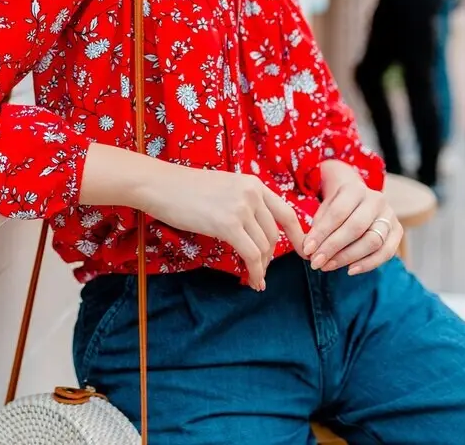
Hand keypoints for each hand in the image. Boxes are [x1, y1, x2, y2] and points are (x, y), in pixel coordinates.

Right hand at [138, 166, 306, 291]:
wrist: (161, 185)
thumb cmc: (185, 189)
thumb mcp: (224, 187)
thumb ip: (244, 201)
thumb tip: (257, 226)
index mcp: (254, 183)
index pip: (286, 213)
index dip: (298, 236)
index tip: (303, 252)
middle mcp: (252, 194)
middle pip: (274, 234)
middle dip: (270, 257)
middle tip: (262, 271)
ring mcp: (241, 208)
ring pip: (264, 247)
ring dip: (261, 267)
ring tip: (255, 278)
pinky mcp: (228, 224)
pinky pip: (251, 254)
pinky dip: (255, 271)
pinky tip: (252, 281)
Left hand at [302, 161, 400, 275]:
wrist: (358, 199)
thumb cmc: (337, 206)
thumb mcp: (323, 209)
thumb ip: (317, 227)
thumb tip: (308, 250)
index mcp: (355, 188)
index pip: (338, 213)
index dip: (322, 233)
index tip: (307, 250)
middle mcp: (376, 200)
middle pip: (355, 228)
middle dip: (333, 248)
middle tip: (316, 262)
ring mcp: (390, 215)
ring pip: (373, 241)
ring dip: (348, 257)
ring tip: (329, 266)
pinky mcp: (398, 231)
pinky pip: (386, 252)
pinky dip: (368, 264)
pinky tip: (350, 270)